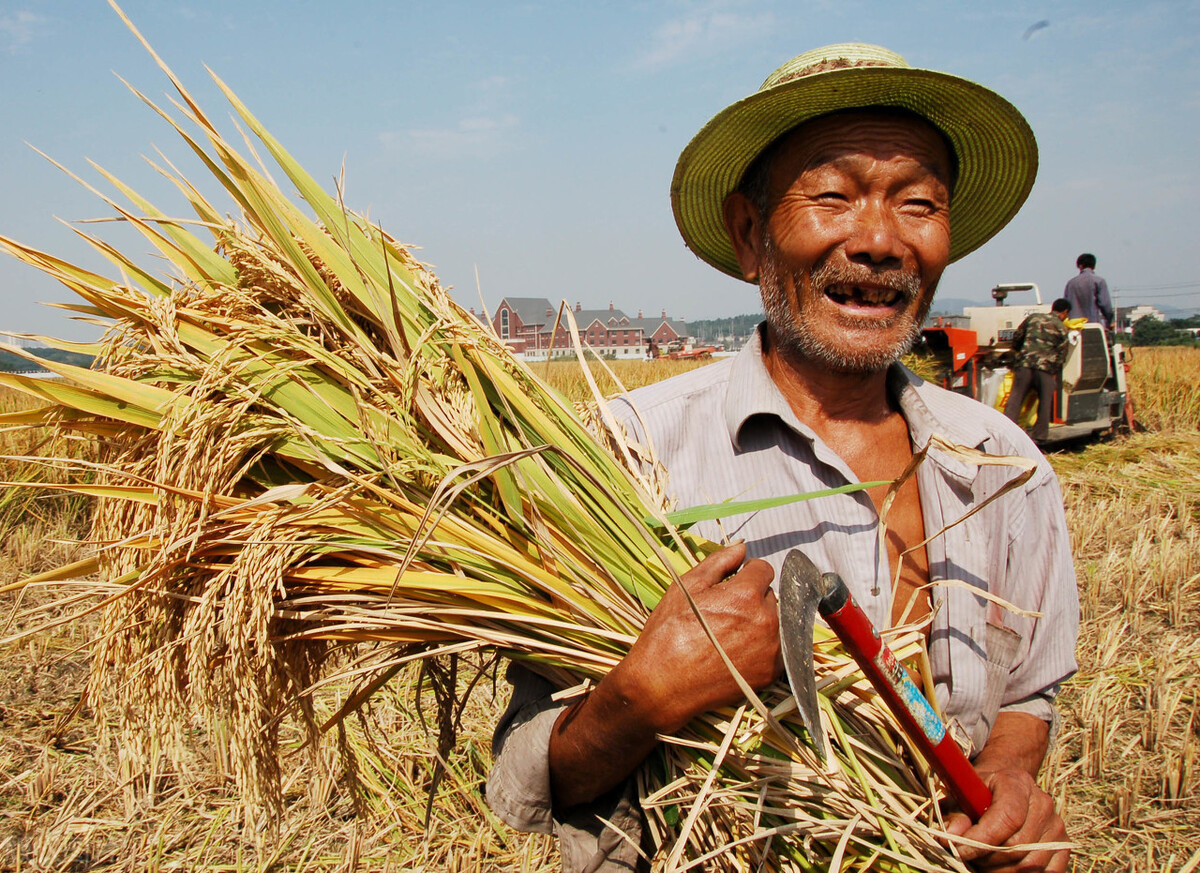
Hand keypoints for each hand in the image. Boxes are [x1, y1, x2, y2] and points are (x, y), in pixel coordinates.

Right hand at [548, 542, 780, 808]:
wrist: (663, 685)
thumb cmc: (669, 633)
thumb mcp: (686, 587)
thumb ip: (718, 562)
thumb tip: (742, 547)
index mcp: (746, 594)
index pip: (763, 569)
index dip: (746, 573)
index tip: (732, 584)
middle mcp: (766, 620)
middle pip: (772, 595)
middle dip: (754, 597)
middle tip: (727, 611)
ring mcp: (772, 649)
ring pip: (778, 621)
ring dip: (762, 621)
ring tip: (734, 632)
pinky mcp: (772, 672)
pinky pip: (779, 648)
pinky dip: (766, 645)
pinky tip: (741, 650)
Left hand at [945, 767, 1068, 871]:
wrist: (1007, 789)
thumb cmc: (980, 792)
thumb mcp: (963, 795)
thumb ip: (955, 813)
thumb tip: (951, 834)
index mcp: (1018, 783)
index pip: (1007, 817)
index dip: (981, 840)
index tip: (959, 850)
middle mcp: (1043, 803)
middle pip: (1016, 846)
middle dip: (986, 858)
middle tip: (968, 858)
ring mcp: (1057, 826)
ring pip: (1030, 865)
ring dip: (1000, 871)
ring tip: (982, 863)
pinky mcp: (1063, 846)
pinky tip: (1001, 868)